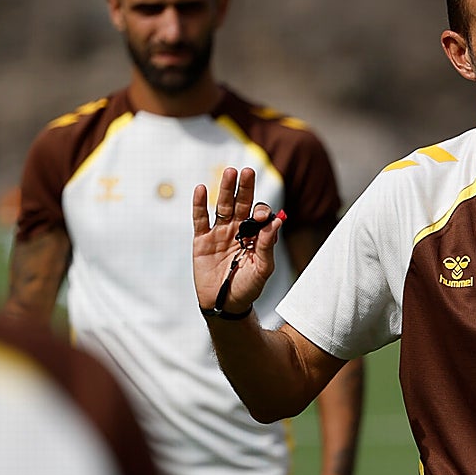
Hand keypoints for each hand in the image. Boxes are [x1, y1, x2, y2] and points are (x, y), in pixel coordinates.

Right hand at [191, 167, 282, 314]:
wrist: (225, 304)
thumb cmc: (248, 287)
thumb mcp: (262, 269)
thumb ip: (268, 246)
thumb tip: (275, 223)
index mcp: (256, 235)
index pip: (259, 216)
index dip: (260, 212)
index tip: (260, 216)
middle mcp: (238, 230)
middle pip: (242, 203)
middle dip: (245, 188)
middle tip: (248, 171)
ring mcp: (219, 233)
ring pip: (223, 206)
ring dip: (226, 189)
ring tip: (229, 172)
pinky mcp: (202, 239)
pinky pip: (200, 219)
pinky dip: (200, 204)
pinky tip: (202, 189)